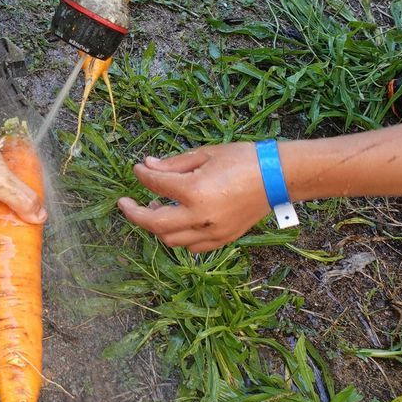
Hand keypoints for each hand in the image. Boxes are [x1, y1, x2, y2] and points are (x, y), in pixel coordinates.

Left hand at [117, 143, 267, 252]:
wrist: (277, 177)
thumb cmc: (243, 159)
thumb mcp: (206, 154)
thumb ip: (174, 164)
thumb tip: (147, 166)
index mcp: (195, 190)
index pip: (156, 185)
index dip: (142, 176)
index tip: (137, 170)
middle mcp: (200, 216)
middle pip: (156, 223)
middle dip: (135, 214)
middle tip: (124, 204)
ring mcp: (212, 232)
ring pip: (171, 240)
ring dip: (157, 227)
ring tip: (153, 210)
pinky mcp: (223, 239)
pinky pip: (192, 247)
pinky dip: (179, 237)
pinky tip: (177, 222)